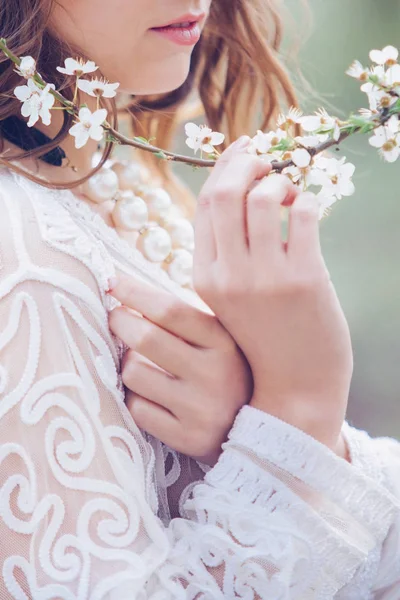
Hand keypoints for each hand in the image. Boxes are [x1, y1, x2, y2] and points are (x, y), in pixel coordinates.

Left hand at [108, 276, 251, 464]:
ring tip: (142, 364)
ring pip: (134, 374)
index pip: (170, 310)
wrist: (254, 431)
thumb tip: (126, 292)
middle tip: (115, 317)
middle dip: (120, 322)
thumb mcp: (218, 340)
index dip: (135, 293)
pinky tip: (150, 395)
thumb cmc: (224, 372)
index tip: (112, 282)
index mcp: (224, 342)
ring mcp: (200, 410)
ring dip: (128, 364)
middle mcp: (214, 375)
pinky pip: (137, 409)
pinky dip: (134, 398)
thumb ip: (182, 319)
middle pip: (146, 339)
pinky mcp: (186, 438)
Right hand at [193, 136, 352, 452]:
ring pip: (264, 195)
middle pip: (225, 192)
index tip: (242, 151)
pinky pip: (303, 212)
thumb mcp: (229, 296)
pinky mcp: (304, 278)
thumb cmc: (264, 336)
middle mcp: (228, 274)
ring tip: (288, 192)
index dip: (223, 169)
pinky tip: (306, 210)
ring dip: (280, 181)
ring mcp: (265, 277)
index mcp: (204, 276)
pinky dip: (307, 199)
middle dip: (247, 161)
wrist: (294, 386)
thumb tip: (238, 190)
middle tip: (265, 159)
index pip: (204, 205)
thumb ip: (226, 252)